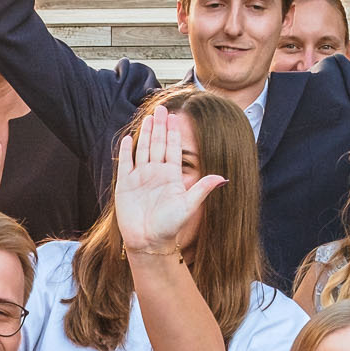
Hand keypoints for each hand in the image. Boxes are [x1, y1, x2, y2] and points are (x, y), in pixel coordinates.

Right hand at [110, 105, 223, 255]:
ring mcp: (140, 178)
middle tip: (162, 108)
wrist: (149, 242)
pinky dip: (126, 151)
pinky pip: (126, 163)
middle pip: (158, 144)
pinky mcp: (125, 185)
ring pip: (143, 150)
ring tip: (148, 117)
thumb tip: (224, 177)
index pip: (173, 149)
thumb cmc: (170, 226)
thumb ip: (203, 188)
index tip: (176, 117)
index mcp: (171, 176)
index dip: (174, 133)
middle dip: (160, 126)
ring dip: (145, 133)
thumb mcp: (188, 205)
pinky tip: (128, 138)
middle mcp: (156, 174)